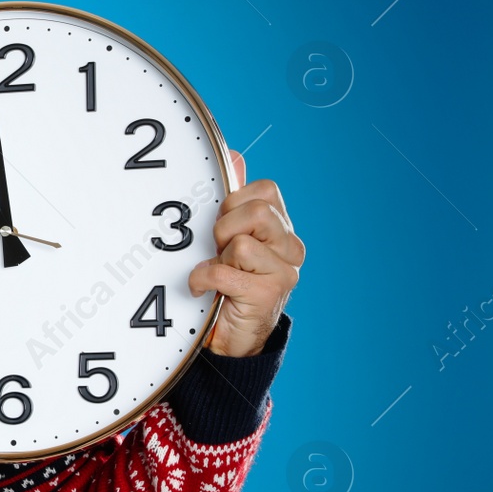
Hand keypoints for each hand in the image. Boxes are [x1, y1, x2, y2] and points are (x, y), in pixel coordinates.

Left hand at [189, 151, 303, 357]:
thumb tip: (234, 154)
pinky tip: (203, 289)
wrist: (229, 337)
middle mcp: (289, 245)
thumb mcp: (225, 237)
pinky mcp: (271, 292)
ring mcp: (285, 269)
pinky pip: (227, 271)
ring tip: (216, 270)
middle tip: (216, 250)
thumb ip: (232, 199)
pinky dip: (204, 279)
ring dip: (217, 256)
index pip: (264, 189)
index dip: (233, 203)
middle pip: (256, 210)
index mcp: (280, 226)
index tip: (220, 226)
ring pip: (242, 240)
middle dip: (224, 227)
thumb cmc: (224, 283)